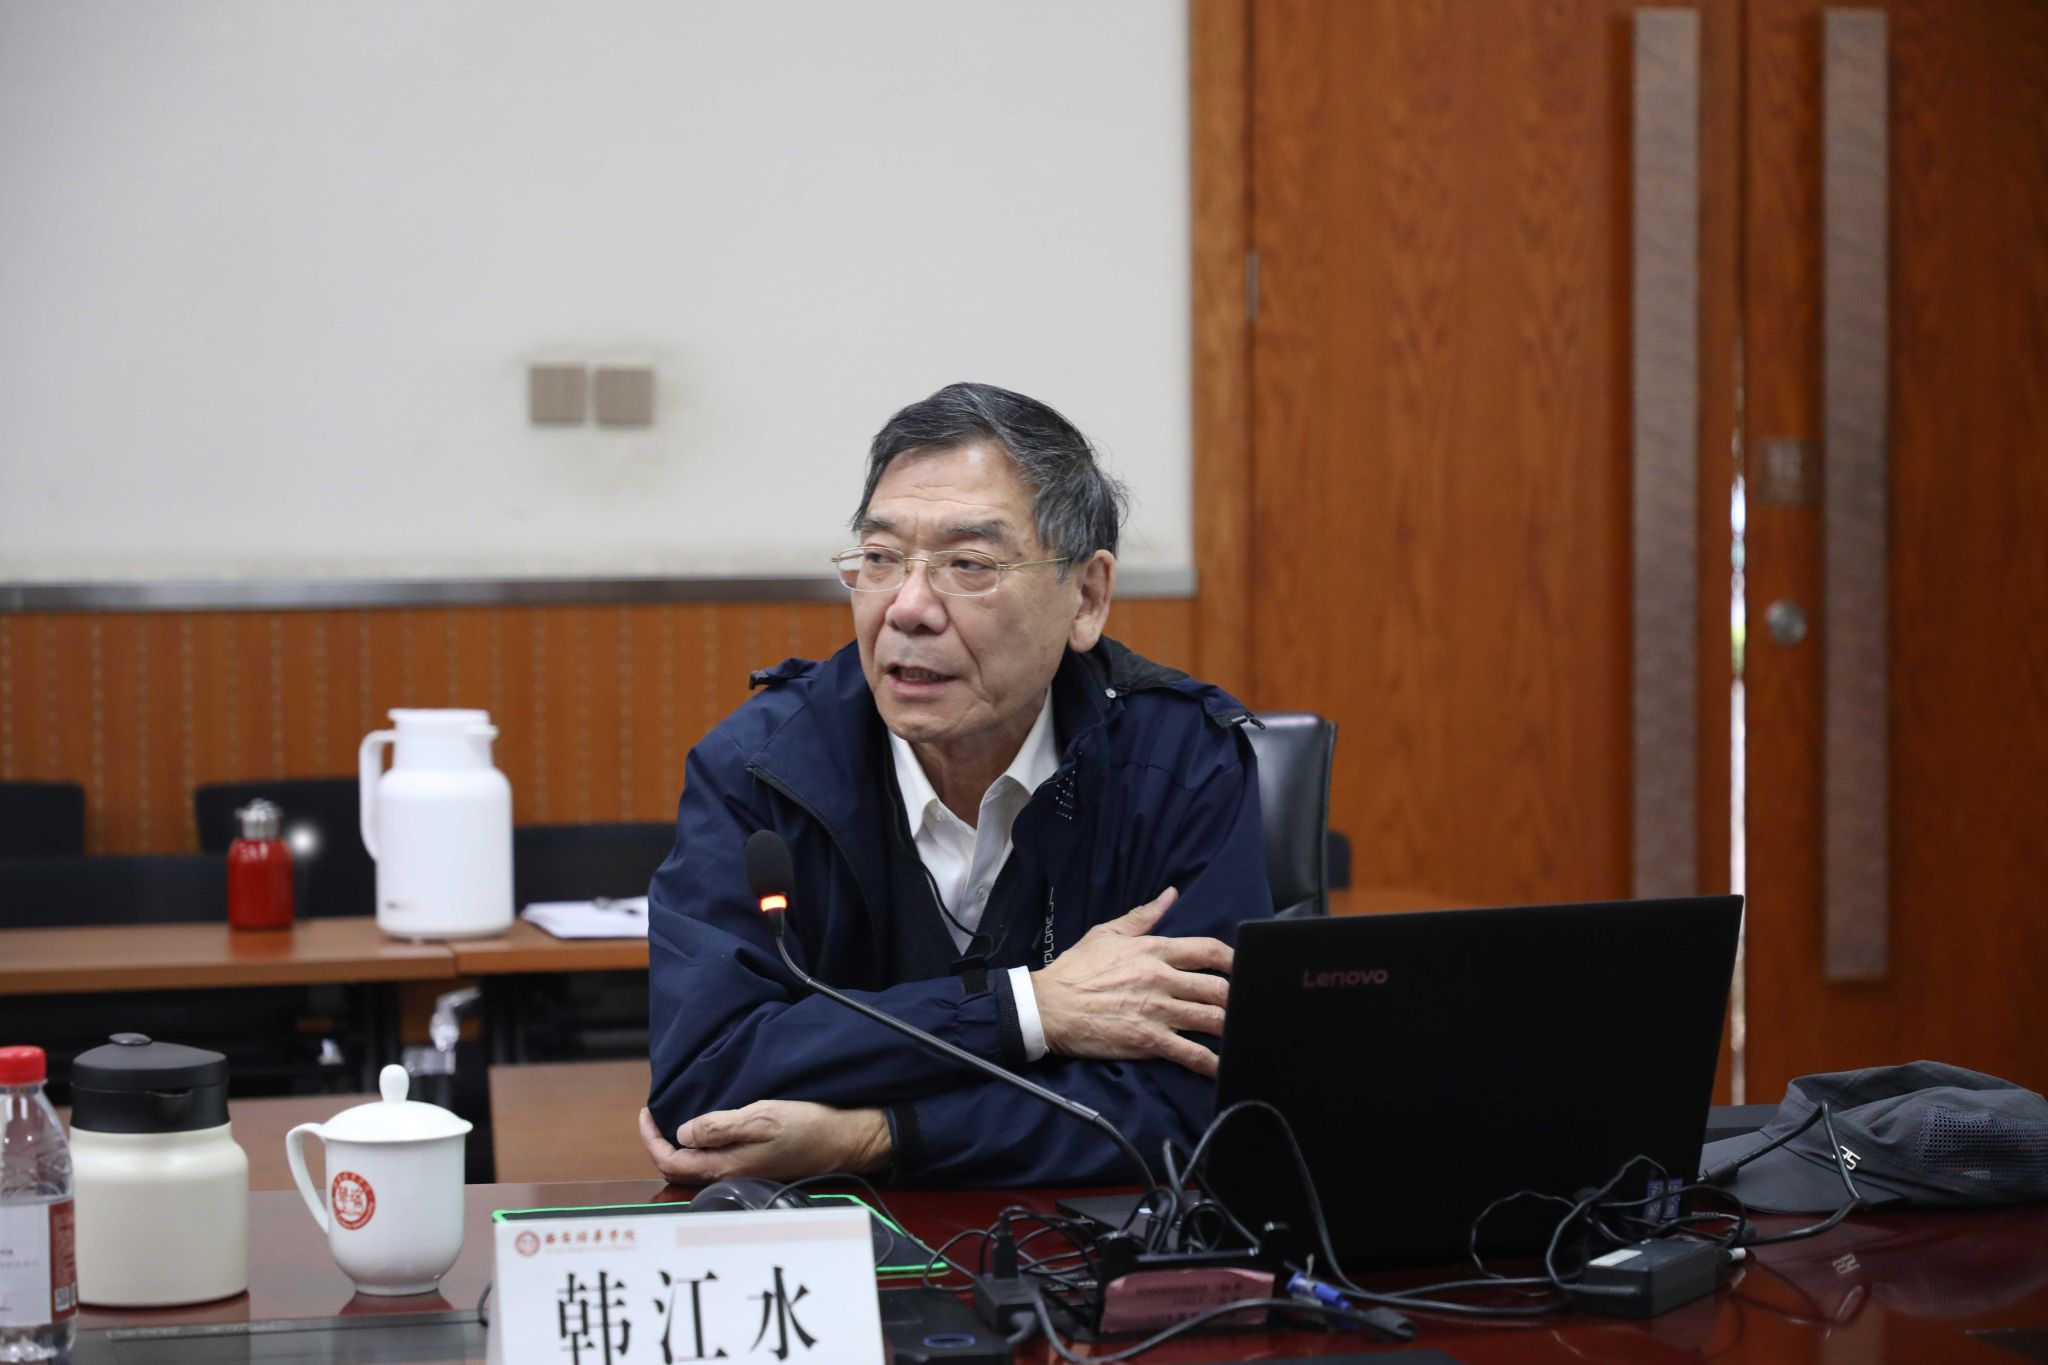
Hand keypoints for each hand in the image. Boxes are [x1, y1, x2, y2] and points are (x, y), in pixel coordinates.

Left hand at [637, 1100, 891, 1184]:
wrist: (845, 1141)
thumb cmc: (806, 1127)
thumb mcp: (760, 1118)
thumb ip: (719, 1127)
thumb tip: (681, 1133)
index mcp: (725, 1166)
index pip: (671, 1161)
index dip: (651, 1139)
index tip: (646, 1113)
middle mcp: (730, 1175)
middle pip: (679, 1167)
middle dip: (660, 1143)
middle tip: (654, 1115)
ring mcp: (743, 1172)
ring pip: (697, 1165)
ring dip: (679, 1145)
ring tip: (674, 1119)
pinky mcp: (755, 1166)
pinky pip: (715, 1159)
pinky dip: (701, 1144)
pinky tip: (707, 1127)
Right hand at [1030, 887, 1231, 1077]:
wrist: (1048, 1008)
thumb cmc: (1075, 970)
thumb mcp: (1107, 933)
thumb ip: (1144, 916)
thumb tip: (1170, 895)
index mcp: (1153, 951)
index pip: (1208, 950)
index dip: (1235, 959)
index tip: (1246, 967)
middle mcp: (1161, 979)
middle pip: (1218, 988)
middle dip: (1239, 997)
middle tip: (1250, 1004)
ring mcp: (1157, 1012)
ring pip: (1211, 1019)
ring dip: (1233, 1027)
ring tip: (1245, 1032)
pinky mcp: (1149, 1041)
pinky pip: (1191, 1054)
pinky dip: (1212, 1063)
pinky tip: (1226, 1067)